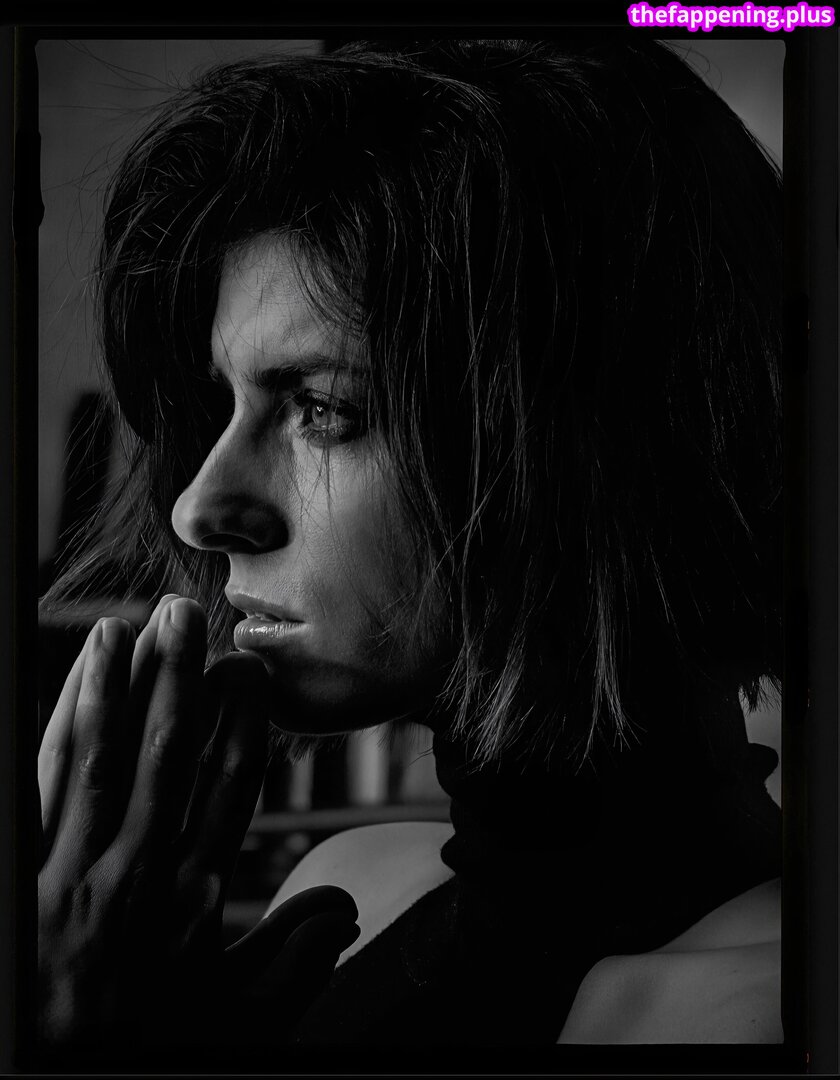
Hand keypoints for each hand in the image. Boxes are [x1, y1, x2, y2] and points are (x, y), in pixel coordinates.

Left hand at [37, 594, 358, 1065]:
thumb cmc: (138, 1049)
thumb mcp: (229, 1021)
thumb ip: (290, 962)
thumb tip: (347, 909)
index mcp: (189, 903)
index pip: (226, 793)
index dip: (240, 726)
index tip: (248, 673)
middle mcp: (133, 875)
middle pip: (160, 758)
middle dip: (172, 680)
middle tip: (182, 615)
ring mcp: (68, 874)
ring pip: (94, 761)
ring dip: (107, 689)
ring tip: (117, 629)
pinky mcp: (19, 877)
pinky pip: (37, 789)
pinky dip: (51, 733)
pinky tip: (62, 690)